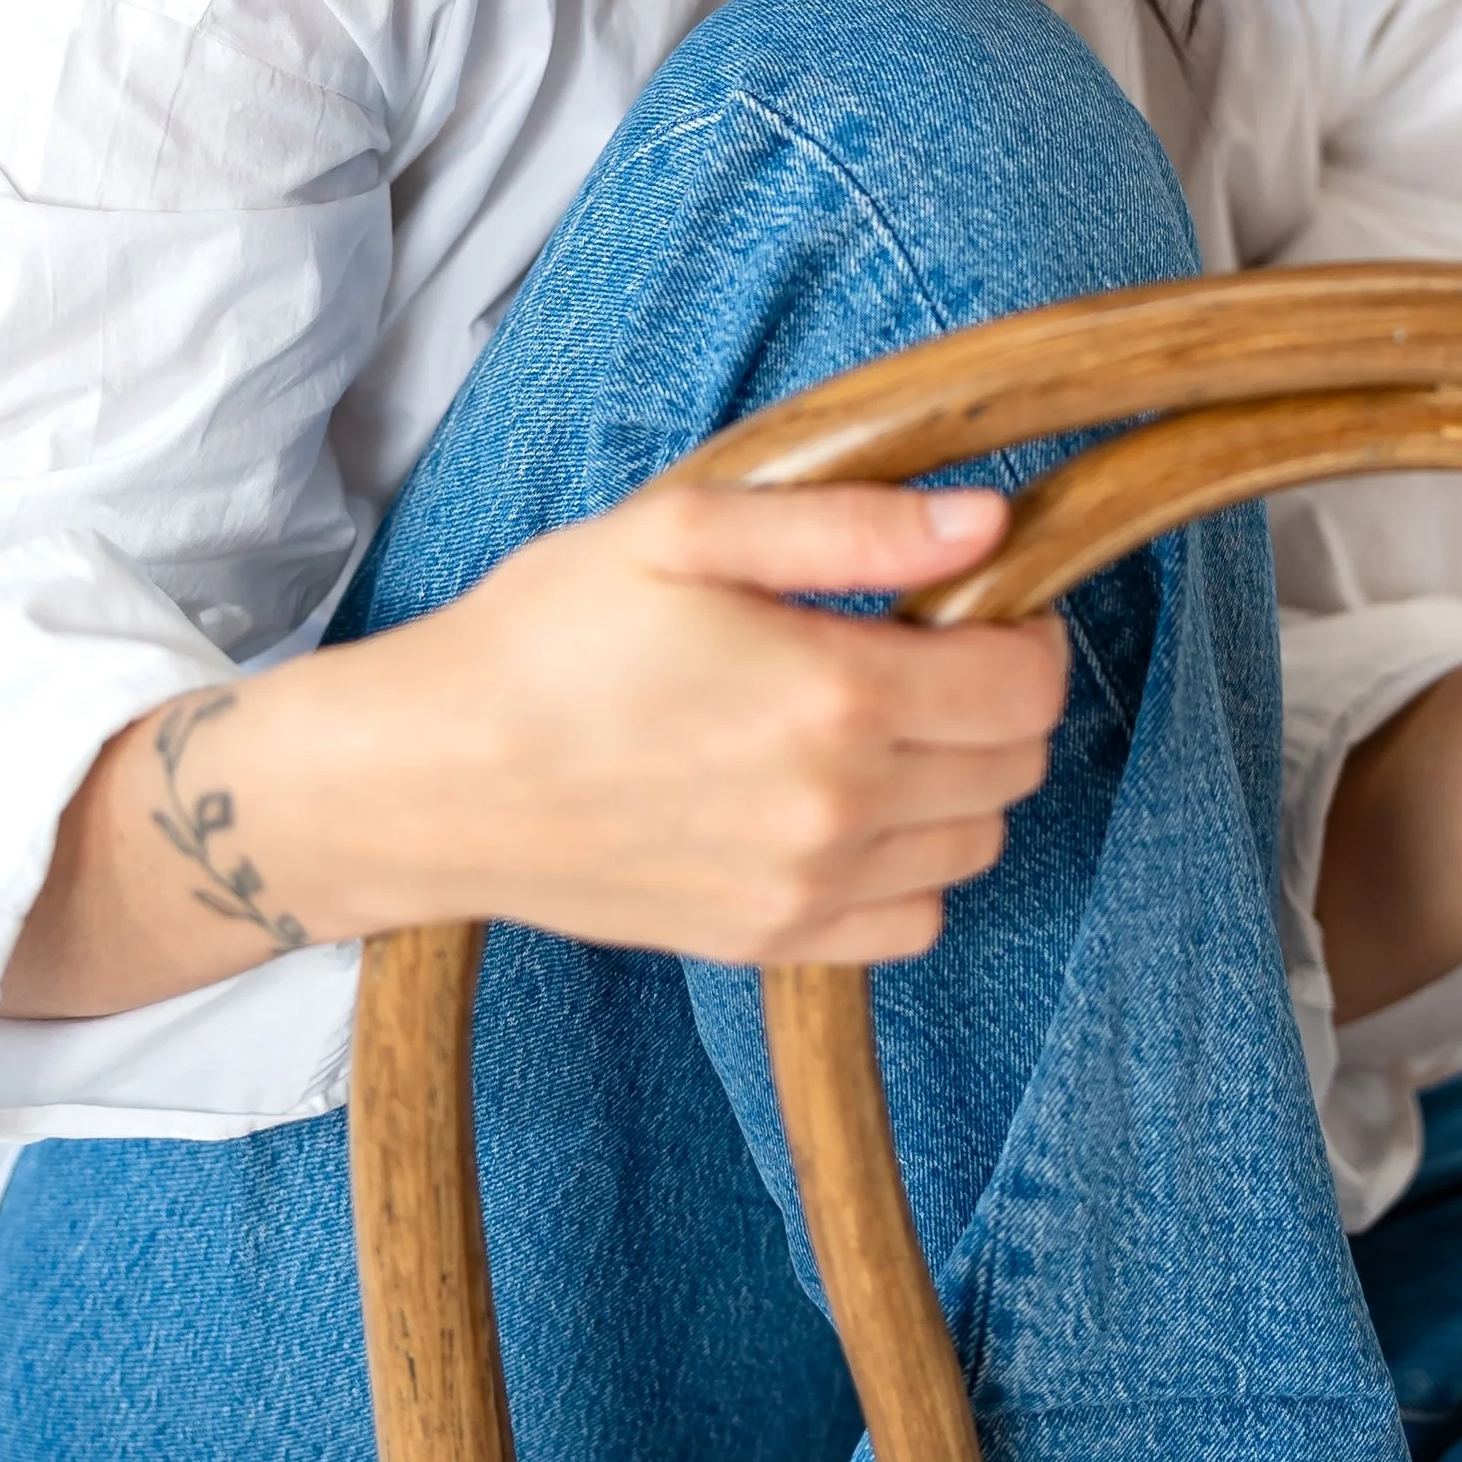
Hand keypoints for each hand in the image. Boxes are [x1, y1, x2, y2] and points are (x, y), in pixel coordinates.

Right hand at [263, 479, 1066, 968]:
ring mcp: (806, 889)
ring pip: (975, 844)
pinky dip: (910, 867)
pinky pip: (913, 921)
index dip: (1026, 632)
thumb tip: (990, 519)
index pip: (1025, 685)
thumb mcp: (689, 530)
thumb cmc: (550, 634)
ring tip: (876, 726)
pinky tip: (844, 807)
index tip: (981, 603)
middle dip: (997, 699)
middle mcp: (838, 808)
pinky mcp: (768, 942)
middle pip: (1013, 766)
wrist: (434, 775)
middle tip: (923, 651)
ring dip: (959, 781)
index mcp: (833, 693)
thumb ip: (852, 524)